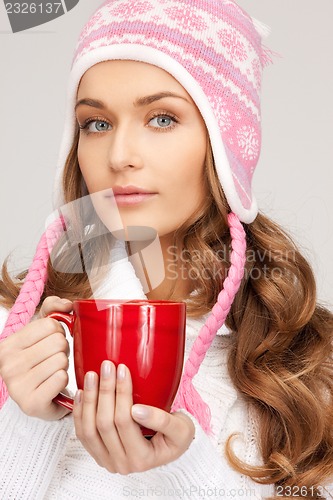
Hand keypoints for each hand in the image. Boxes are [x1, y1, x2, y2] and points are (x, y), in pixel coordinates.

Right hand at [0, 296, 71, 419]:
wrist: (41, 397)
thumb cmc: (42, 361)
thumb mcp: (42, 331)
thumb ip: (53, 308)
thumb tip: (67, 304)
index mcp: (8, 345)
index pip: (50, 324)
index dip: (58, 332)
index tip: (50, 342)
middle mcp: (8, 365)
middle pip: (58, 342)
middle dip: (63, 350)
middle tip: (54, 358)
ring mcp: (18, 386)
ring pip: (61, 361)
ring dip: (64, 366)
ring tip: (54, 372)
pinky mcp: (31, 403)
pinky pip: (61, 378)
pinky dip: (63, 380)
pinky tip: (54, 384)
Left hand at [73, 361, 194, 473]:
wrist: (169, 448)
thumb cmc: (177, 437)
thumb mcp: (181, 429)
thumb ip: (163, 421)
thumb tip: (137, 410)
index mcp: (142, 459)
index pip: (125, 421)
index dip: (122, 393)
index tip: (123, 369)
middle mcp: (122, 463)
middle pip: (104, 424)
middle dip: (104, 391)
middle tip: (107, 366)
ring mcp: (107, 460)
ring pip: (89, 429)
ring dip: (89, 400)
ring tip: (91, 375)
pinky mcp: (98, 453)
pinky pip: (83, 434)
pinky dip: (79, 412)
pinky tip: (81, 392)